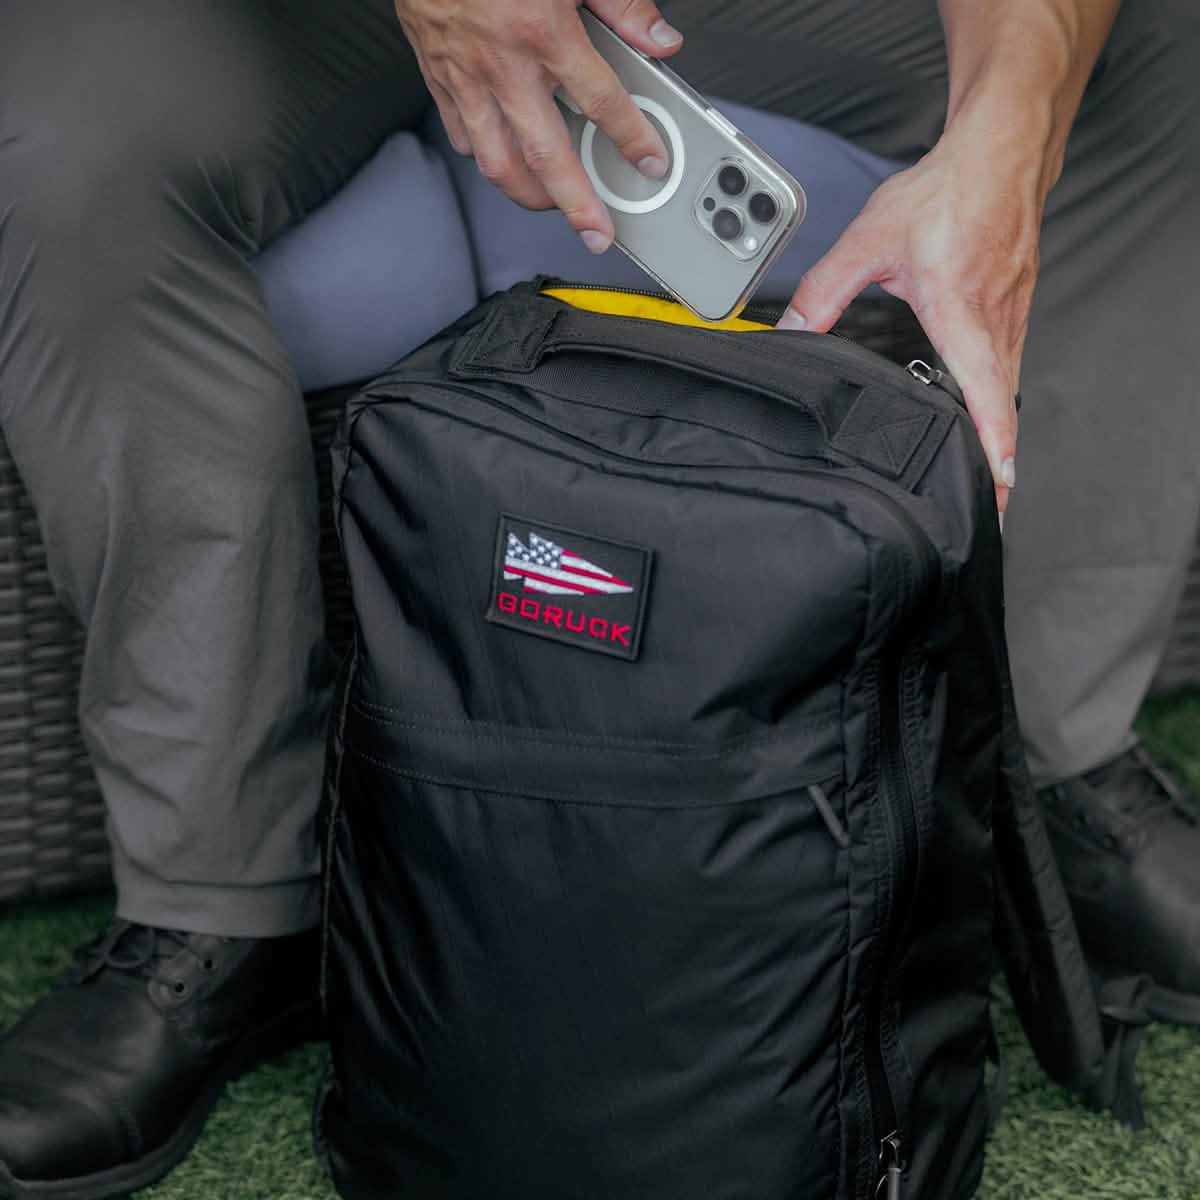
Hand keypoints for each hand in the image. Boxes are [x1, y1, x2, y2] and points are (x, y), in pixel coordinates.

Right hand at [396, 0, 682, 252]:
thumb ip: (620, 3)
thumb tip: (657, 41)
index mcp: (543, 30)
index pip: (600, 101)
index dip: (632, 139)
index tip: (649, 163)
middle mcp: (503, 64)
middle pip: (546, 156)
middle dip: (576, 204)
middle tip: (597, 232)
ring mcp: (465, 77)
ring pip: (497, 161)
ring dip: (529, 195)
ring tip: (553, 205)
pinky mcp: (437, 76)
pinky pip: (461, 134)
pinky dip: (484, 156)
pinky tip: (503, 159)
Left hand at [778, 128, 1042, 518]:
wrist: (1000, 150)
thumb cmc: (946, 191)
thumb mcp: (869, 239)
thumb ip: (824, 291)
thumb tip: (791, 332)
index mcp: (961, 309)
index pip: (983, 391)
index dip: (990, 442)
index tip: (998, 485)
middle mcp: (996, 318)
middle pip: (1003, 403)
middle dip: (999, 458)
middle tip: (992, 507)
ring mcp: (1013, 313)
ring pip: (1009, 386)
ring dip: (1000, 431)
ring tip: (989, 476)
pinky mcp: (1015, 305)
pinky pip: (1009, 364)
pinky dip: (1000, 399)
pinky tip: (983, 415)